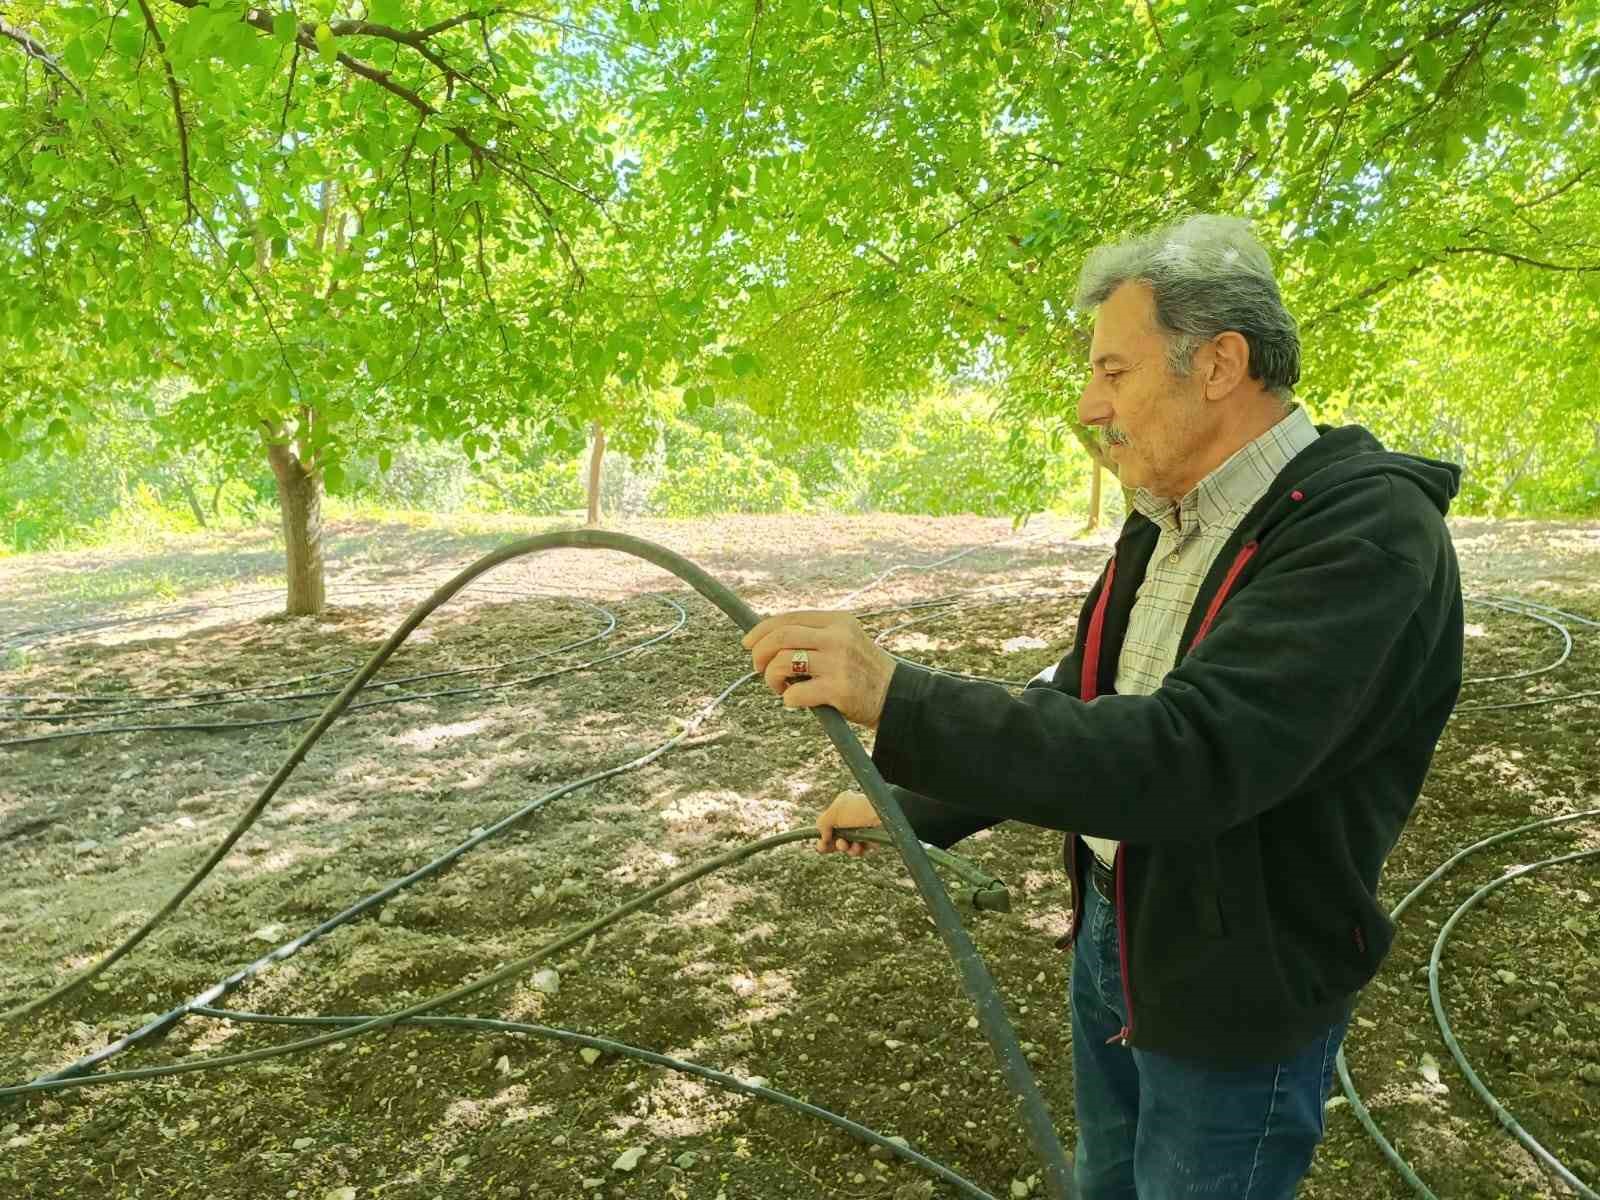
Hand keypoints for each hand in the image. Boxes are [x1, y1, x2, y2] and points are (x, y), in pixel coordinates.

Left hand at [741, 609, 896, 726]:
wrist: (897, 697)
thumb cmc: (862, 671)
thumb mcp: (844, 640)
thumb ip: (814, 636)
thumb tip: (767, 638)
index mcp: (837, 621)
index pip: (789, 618)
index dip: (761, 630)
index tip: (748, 643)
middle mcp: (838, 637)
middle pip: (780, 637)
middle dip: (759, 653)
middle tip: (757, 668)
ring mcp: (839, 663)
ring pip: (782, 663)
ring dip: (771, 678)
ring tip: (779, 687)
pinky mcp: (839, 689)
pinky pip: (795, 693)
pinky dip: (787, 699)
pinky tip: (797, 700)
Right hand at [816, 789, 880, 855]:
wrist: (884, 816)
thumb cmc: (860, 810)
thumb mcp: (834, 812)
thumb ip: (822, 823)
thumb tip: (823, 837)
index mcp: (844, 806)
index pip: (830, 824)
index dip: (824, 836)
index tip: (820, 845)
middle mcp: (853, 817)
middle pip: (838, 837)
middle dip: (833, 844)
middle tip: (831, 847)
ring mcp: (863, 829)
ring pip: (849, 845)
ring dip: (845, 848)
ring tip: (847, 845)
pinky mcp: (873, 840)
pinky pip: (861, 850)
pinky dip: (857, 851)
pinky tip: (858, 847)